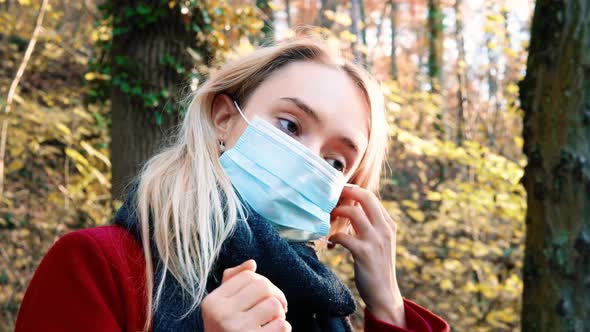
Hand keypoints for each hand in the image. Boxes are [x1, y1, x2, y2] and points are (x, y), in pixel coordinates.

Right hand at [201, 260, 290, 331]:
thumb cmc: (226, 331)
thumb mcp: (221, 307)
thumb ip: (232, 283)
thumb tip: (252, 263)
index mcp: (212, 302)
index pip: (248, 276)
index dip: (263, 281)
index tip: (267, 293)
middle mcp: (221, 315)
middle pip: (263, 286)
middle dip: (277, 294)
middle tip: (280, 306)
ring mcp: (237, 330)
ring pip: (274, 304)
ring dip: (280, 313)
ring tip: (275, 320)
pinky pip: (282, 325)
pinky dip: (284, 327)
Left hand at [329, 184, 406, 327]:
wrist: (384, 294)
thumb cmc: (377, 266)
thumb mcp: (380, 242)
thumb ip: (371, 225)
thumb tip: (352, 208)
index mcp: (388, 224)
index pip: (371, 197)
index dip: (352, 191)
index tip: (338, 193)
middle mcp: (384, 229)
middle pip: (365, 197)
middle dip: (345, 193)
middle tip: (330, 197)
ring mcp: (375, 241)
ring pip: (353, 213)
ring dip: (337, 212)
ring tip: (328, 218)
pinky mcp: (364, 253)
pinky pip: (343, 236)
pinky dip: (333, 236)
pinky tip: (330, 242)